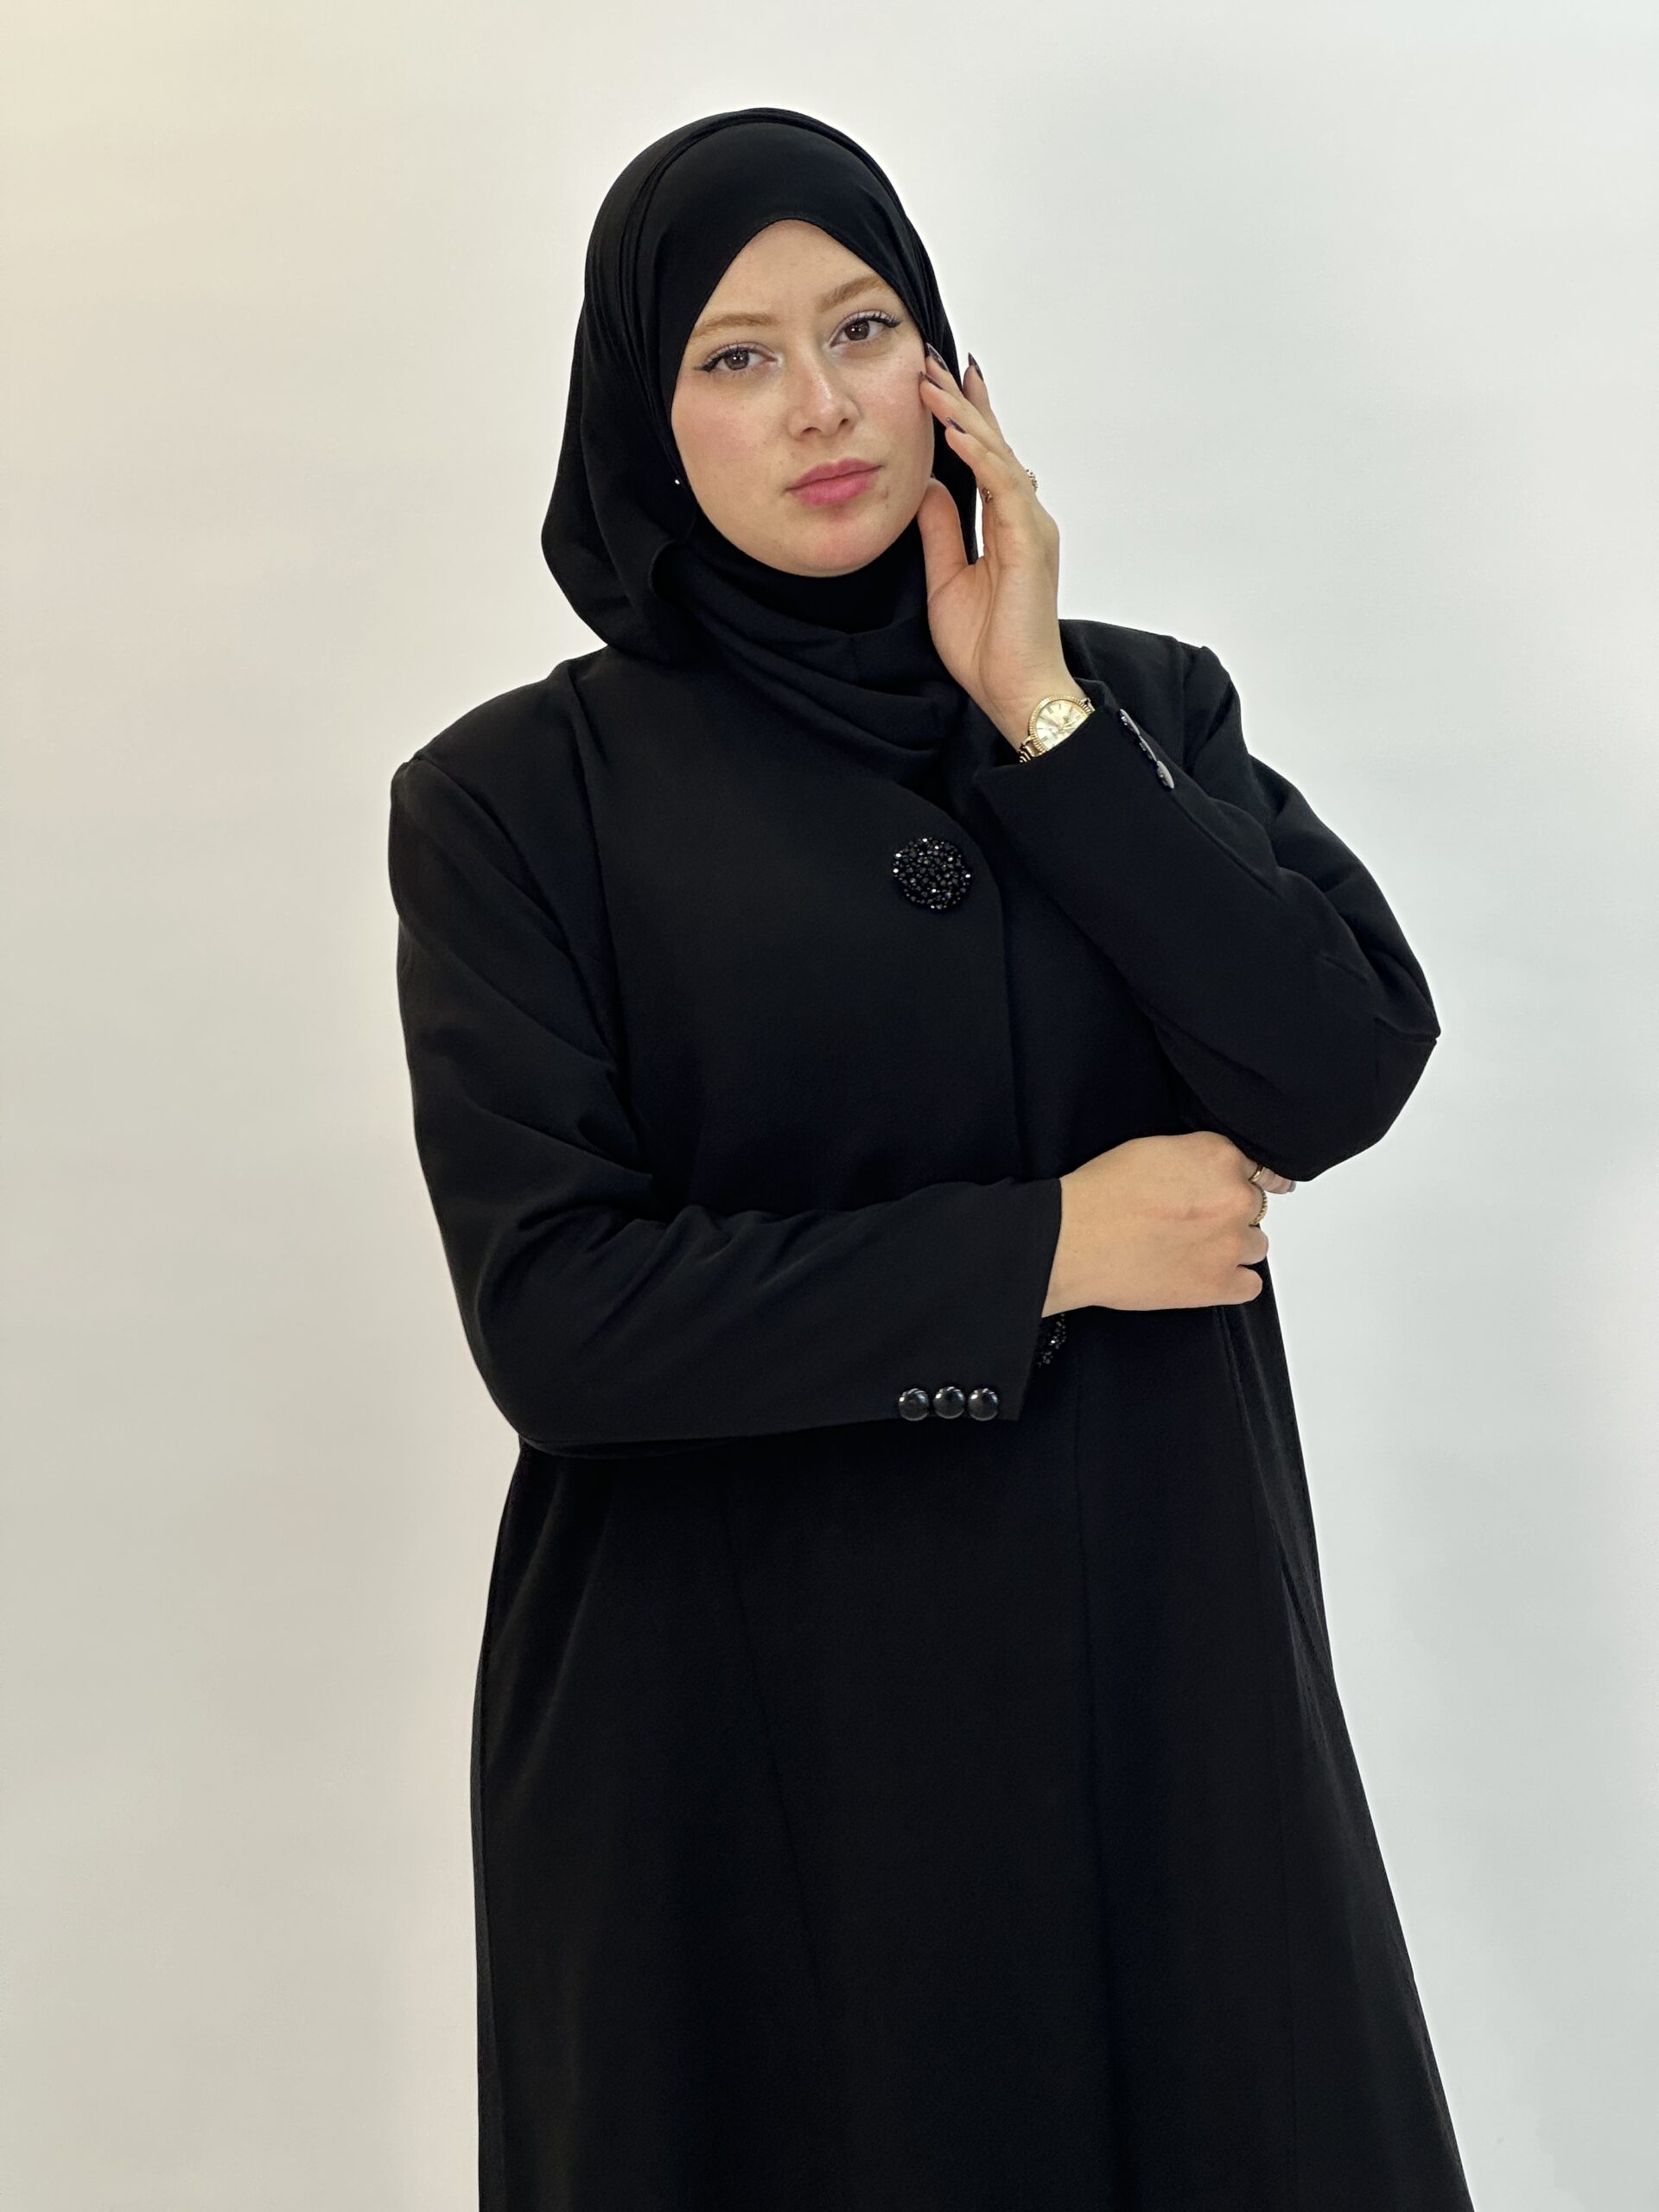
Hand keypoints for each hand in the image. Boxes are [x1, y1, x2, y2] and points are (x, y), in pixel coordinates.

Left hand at [913, 351, 1072, 744]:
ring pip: (997, 455)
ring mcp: (1031, 526)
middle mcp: (1024, 517)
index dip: (964, 418)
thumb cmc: (988, 648)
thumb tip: (926, 488)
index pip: (984, 458)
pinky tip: (956, 433)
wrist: (1015, 689)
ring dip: (963, 417)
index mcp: (1007, 525)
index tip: (937, 382)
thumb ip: (940, 531)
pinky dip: (979, 457)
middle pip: (992, 444)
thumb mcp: (946, 579)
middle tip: (929, 360)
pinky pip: (1003, 488)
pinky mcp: (1030, 542)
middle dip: (961, 401)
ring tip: (931, 383)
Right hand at [1044, 1131, 1297, 1314]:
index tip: (1233, 1190)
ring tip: (1193, 1249)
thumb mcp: (1153, 1149)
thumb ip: (1196, 1158)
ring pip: (1255, 1245)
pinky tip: (1205, 1274)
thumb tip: (1212, 1171)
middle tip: (1192, 1221)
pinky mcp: (1219, 1284)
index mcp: (1218, 1156)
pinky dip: (1232, 1281)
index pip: (1254, 1167)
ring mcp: (1230, 1244)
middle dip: (1228, 1213)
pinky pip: (1250, 1285)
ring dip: (1231, 1246)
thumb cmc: (1101, 1194)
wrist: (1075, 1239)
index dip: (1237, 1181)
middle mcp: (1234, 1197)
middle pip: (1255, 1206)